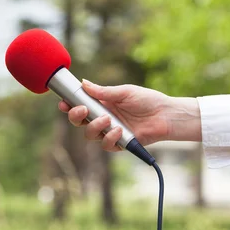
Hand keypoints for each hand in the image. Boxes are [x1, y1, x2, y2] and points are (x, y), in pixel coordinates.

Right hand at [58, 80, 201, 151]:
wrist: (166, 115)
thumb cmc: (148, 100)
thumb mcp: (124, 92)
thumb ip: (103, 91)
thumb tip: (83, 83)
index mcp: (102, 103)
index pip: (80, 105)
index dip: (69, 105)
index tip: (64, 103)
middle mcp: (103, 118)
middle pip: (79, 122)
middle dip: (76, 116)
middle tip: (83, 110)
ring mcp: (110, 131)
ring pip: (90, 135)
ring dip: (95, 127)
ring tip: (108, 119)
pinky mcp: (119, 143)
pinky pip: (106, 145)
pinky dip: (110, 138)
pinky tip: (119, 130)